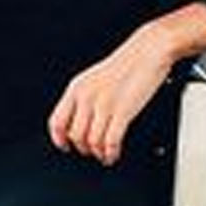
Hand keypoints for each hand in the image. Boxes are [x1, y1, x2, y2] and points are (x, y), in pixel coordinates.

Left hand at [47, 22, 183, 166]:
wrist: (148, 51)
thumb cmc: (126, 64)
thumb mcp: (94, 78)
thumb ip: (84, 98)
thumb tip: (79, 121)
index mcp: (76, 88)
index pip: (57, 121)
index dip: (59, 139)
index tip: (65, 146)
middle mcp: (86, 96)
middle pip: (75, 135)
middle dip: (83, 148)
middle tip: (90, 152)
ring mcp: (104, 104)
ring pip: (92, 141)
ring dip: (98, 153)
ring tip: (104, 155)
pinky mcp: (122, 111)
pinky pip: (111, 141)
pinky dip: (111, 153)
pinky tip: (113, 154)